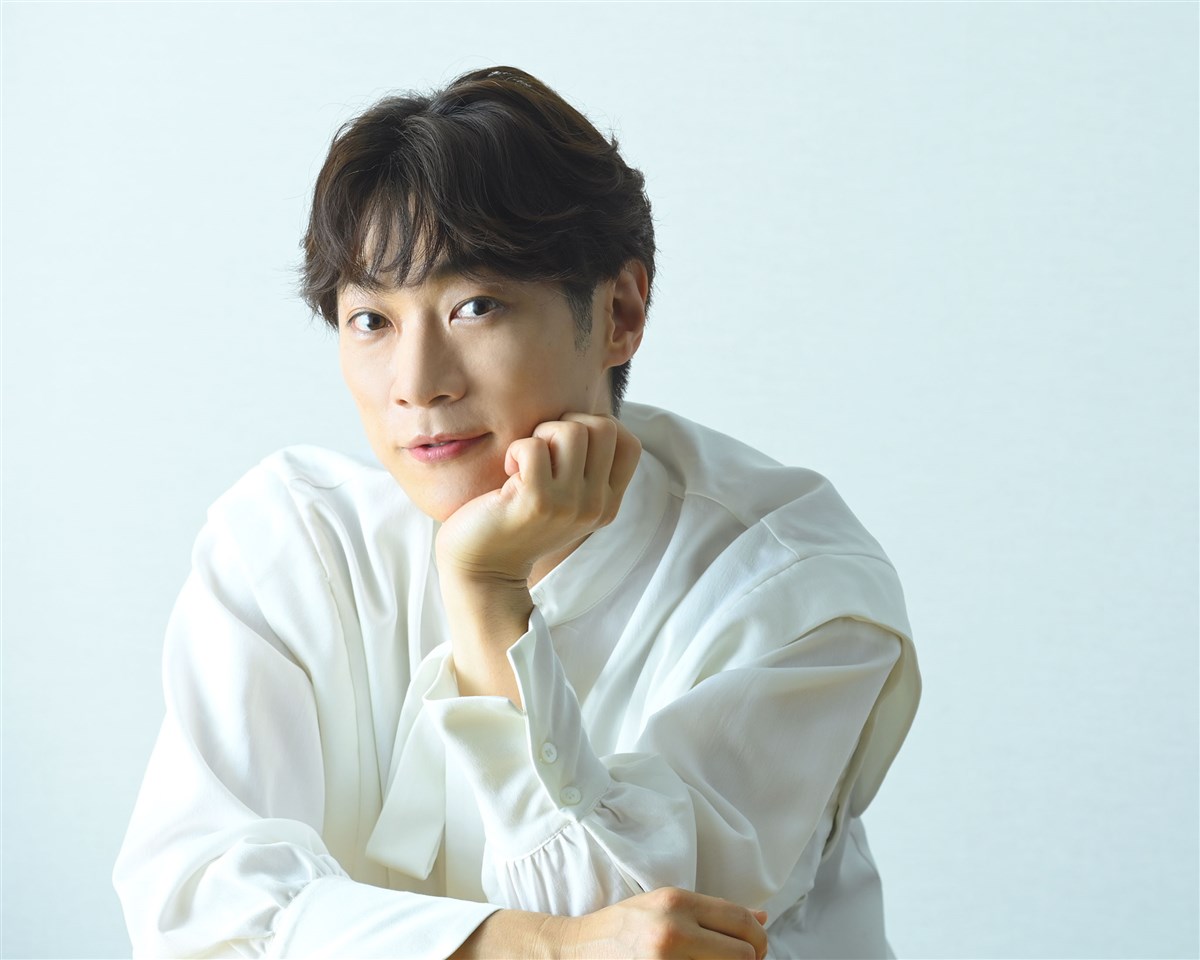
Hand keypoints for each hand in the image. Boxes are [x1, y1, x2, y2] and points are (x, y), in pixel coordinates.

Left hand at [436, 413, 641, 586]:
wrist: (483, 569)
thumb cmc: (518, 521)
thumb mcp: (566, 500)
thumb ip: (586, 469)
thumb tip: (591, 419)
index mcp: (608, 504)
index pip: (629, 443)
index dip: (597, 428)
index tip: (566, 447)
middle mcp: (596, 506)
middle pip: (603, 427)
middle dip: (567, 425)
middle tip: (542, 451)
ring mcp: (569, 505)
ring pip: (571, 431)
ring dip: (541, 435)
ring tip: (524, 463)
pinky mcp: (536, 502)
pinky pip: (533, 446)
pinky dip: (516, 450)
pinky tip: (508, 473)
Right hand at [451, 890, 768, 959]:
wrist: (574, 951)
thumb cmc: (622, 928)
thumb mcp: (664, 906)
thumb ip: (713, 910)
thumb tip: (761, 919)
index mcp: (677, 902)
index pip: (742, 920)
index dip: (759, 939)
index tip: (754, 950)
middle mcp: (674, 931)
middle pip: (745, 954)